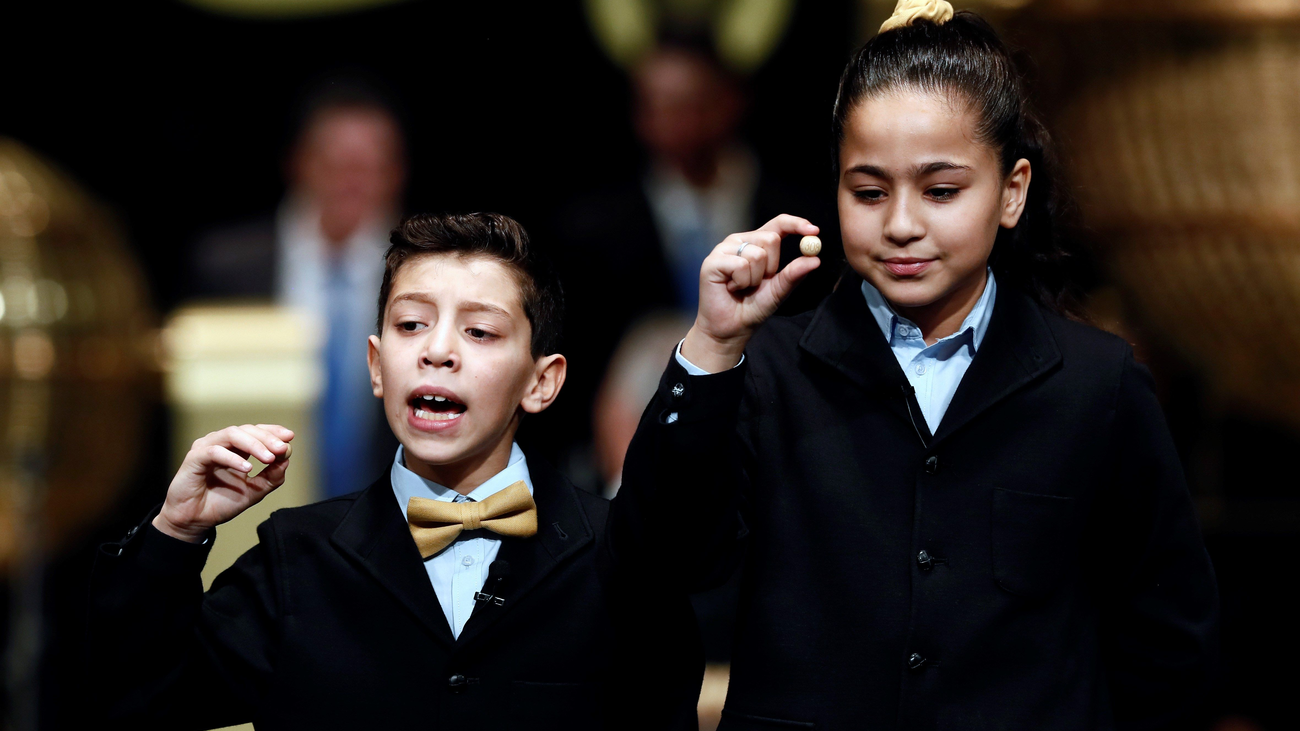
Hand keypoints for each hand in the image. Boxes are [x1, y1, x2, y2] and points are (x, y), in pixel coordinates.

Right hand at [153, 424, 294, 542]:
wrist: (195, 520)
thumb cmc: (221, 503)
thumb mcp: (254, 491)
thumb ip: (271, 477)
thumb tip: (286, 460)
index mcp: (235, 448)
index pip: (256, 431)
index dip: (273, 431)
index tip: (290, 437)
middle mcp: (220, 443)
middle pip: (246, 430)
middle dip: (267, 438)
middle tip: (282, 449)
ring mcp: (206, 448)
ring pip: (232, 435)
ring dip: (254, 445)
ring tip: (269, 458)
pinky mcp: (194, 458)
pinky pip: (214, 452)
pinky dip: (232, 458)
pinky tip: (246, 468)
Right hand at [682, 214, 821, 371]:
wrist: (732, 328)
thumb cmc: (753, 307)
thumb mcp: (779, 290)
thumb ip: (794, 273)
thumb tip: (816, 259)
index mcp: (757, 243)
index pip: (779, 223)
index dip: (796, 224)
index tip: (814, 231)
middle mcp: (740, 241)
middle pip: (770, 238)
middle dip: (771, 267)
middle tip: (757, 282)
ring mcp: (724, 249)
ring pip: (756, 254)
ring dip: (754, 279)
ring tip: (741, 288)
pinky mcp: (712, 261)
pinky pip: (740, 265)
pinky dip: (741, 282)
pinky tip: (731, 289)